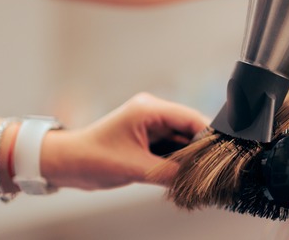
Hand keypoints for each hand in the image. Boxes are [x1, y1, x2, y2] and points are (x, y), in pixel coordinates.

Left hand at [40, 93, 207, 189]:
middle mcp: (153, 112)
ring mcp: (151, 124)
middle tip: (215, 168)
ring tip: (202, 174)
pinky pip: (172, 146)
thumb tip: (197, 180)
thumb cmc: (91, 159)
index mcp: (150, 109)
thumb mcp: (136, 168)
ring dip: (190, 156)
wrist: (64, 163)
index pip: (192, 118)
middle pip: (191, 127)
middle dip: (202, 148)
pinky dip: (179, 159)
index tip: (224, 153)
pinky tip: (186, 172)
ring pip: (183, 138)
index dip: (210, 135)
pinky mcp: (148, 136)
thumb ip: (170, 172)